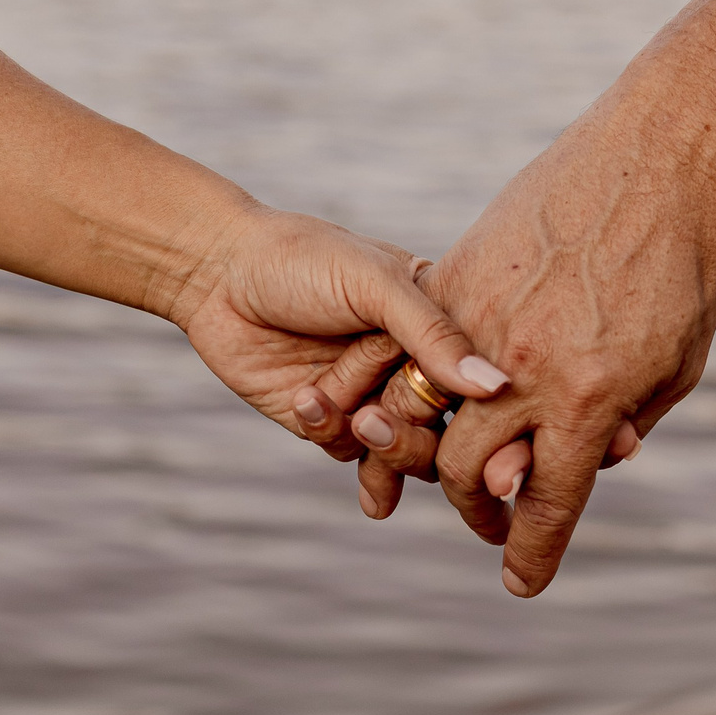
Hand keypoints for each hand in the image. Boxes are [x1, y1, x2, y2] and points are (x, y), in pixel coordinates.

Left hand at [167, 204, 508, 458]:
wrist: (217, 272)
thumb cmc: (304, 258)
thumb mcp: (375, 284)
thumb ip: (434, 335)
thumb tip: (497, 387)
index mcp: (441, 325)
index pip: (482, 387)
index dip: (484, 418)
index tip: (472, 431)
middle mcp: (413, 366)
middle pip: (447, 434)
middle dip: (417, 438)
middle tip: (377, 417)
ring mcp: (372, 397)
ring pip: (403, 456)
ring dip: (382, 448)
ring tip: (354, 419)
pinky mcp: (329, 421)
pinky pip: (348, 452)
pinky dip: (329, 431)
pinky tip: (305, 399)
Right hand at [350, 0, 715, 591]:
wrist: (657, 155)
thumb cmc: (685, 263)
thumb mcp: (677, 364)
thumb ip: (628, 423)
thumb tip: (597, 465)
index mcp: (589, 398)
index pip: (547, 502)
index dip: (531, 554)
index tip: (520, 583)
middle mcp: (526, 367)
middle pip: (470, 471)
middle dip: (478, 513)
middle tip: (495, 525)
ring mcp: (482, 320)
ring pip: (428, 415)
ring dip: (434, 456)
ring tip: (459, 466)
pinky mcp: (456, 276)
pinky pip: (421, 348)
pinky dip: (424, 384)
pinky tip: (445, 393)